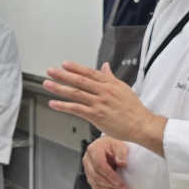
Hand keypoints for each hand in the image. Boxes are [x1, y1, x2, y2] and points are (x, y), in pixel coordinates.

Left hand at [44, 61, 166, 152]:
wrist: (141, 125)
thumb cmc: (133, 109)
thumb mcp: (123, 88)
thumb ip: (110, 77)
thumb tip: (105, 66)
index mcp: (110, 83)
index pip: (89, 72)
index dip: (75, 68)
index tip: (64, 64)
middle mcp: (103, 91)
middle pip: (79, 80)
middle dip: (63, 75)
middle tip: (50, 71)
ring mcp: (99, 103)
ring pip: (75, 93)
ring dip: (59, 88)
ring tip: (47, 84)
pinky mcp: (96, 115)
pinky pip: (76, 109)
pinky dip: (63, 106)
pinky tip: (54, 103)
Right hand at [83, 137, 130, 188]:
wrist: (106, 147)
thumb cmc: (112, 145)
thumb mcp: (119, 145)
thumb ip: (121, 154)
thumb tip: (123, 164)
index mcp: (93, 150)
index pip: (98, 165)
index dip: (109, 175)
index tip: (119, 182)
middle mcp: (87, 161)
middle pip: (96, 177)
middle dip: (111, 185)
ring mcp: (87, 171)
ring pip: (96, 185)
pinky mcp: (90, 178)